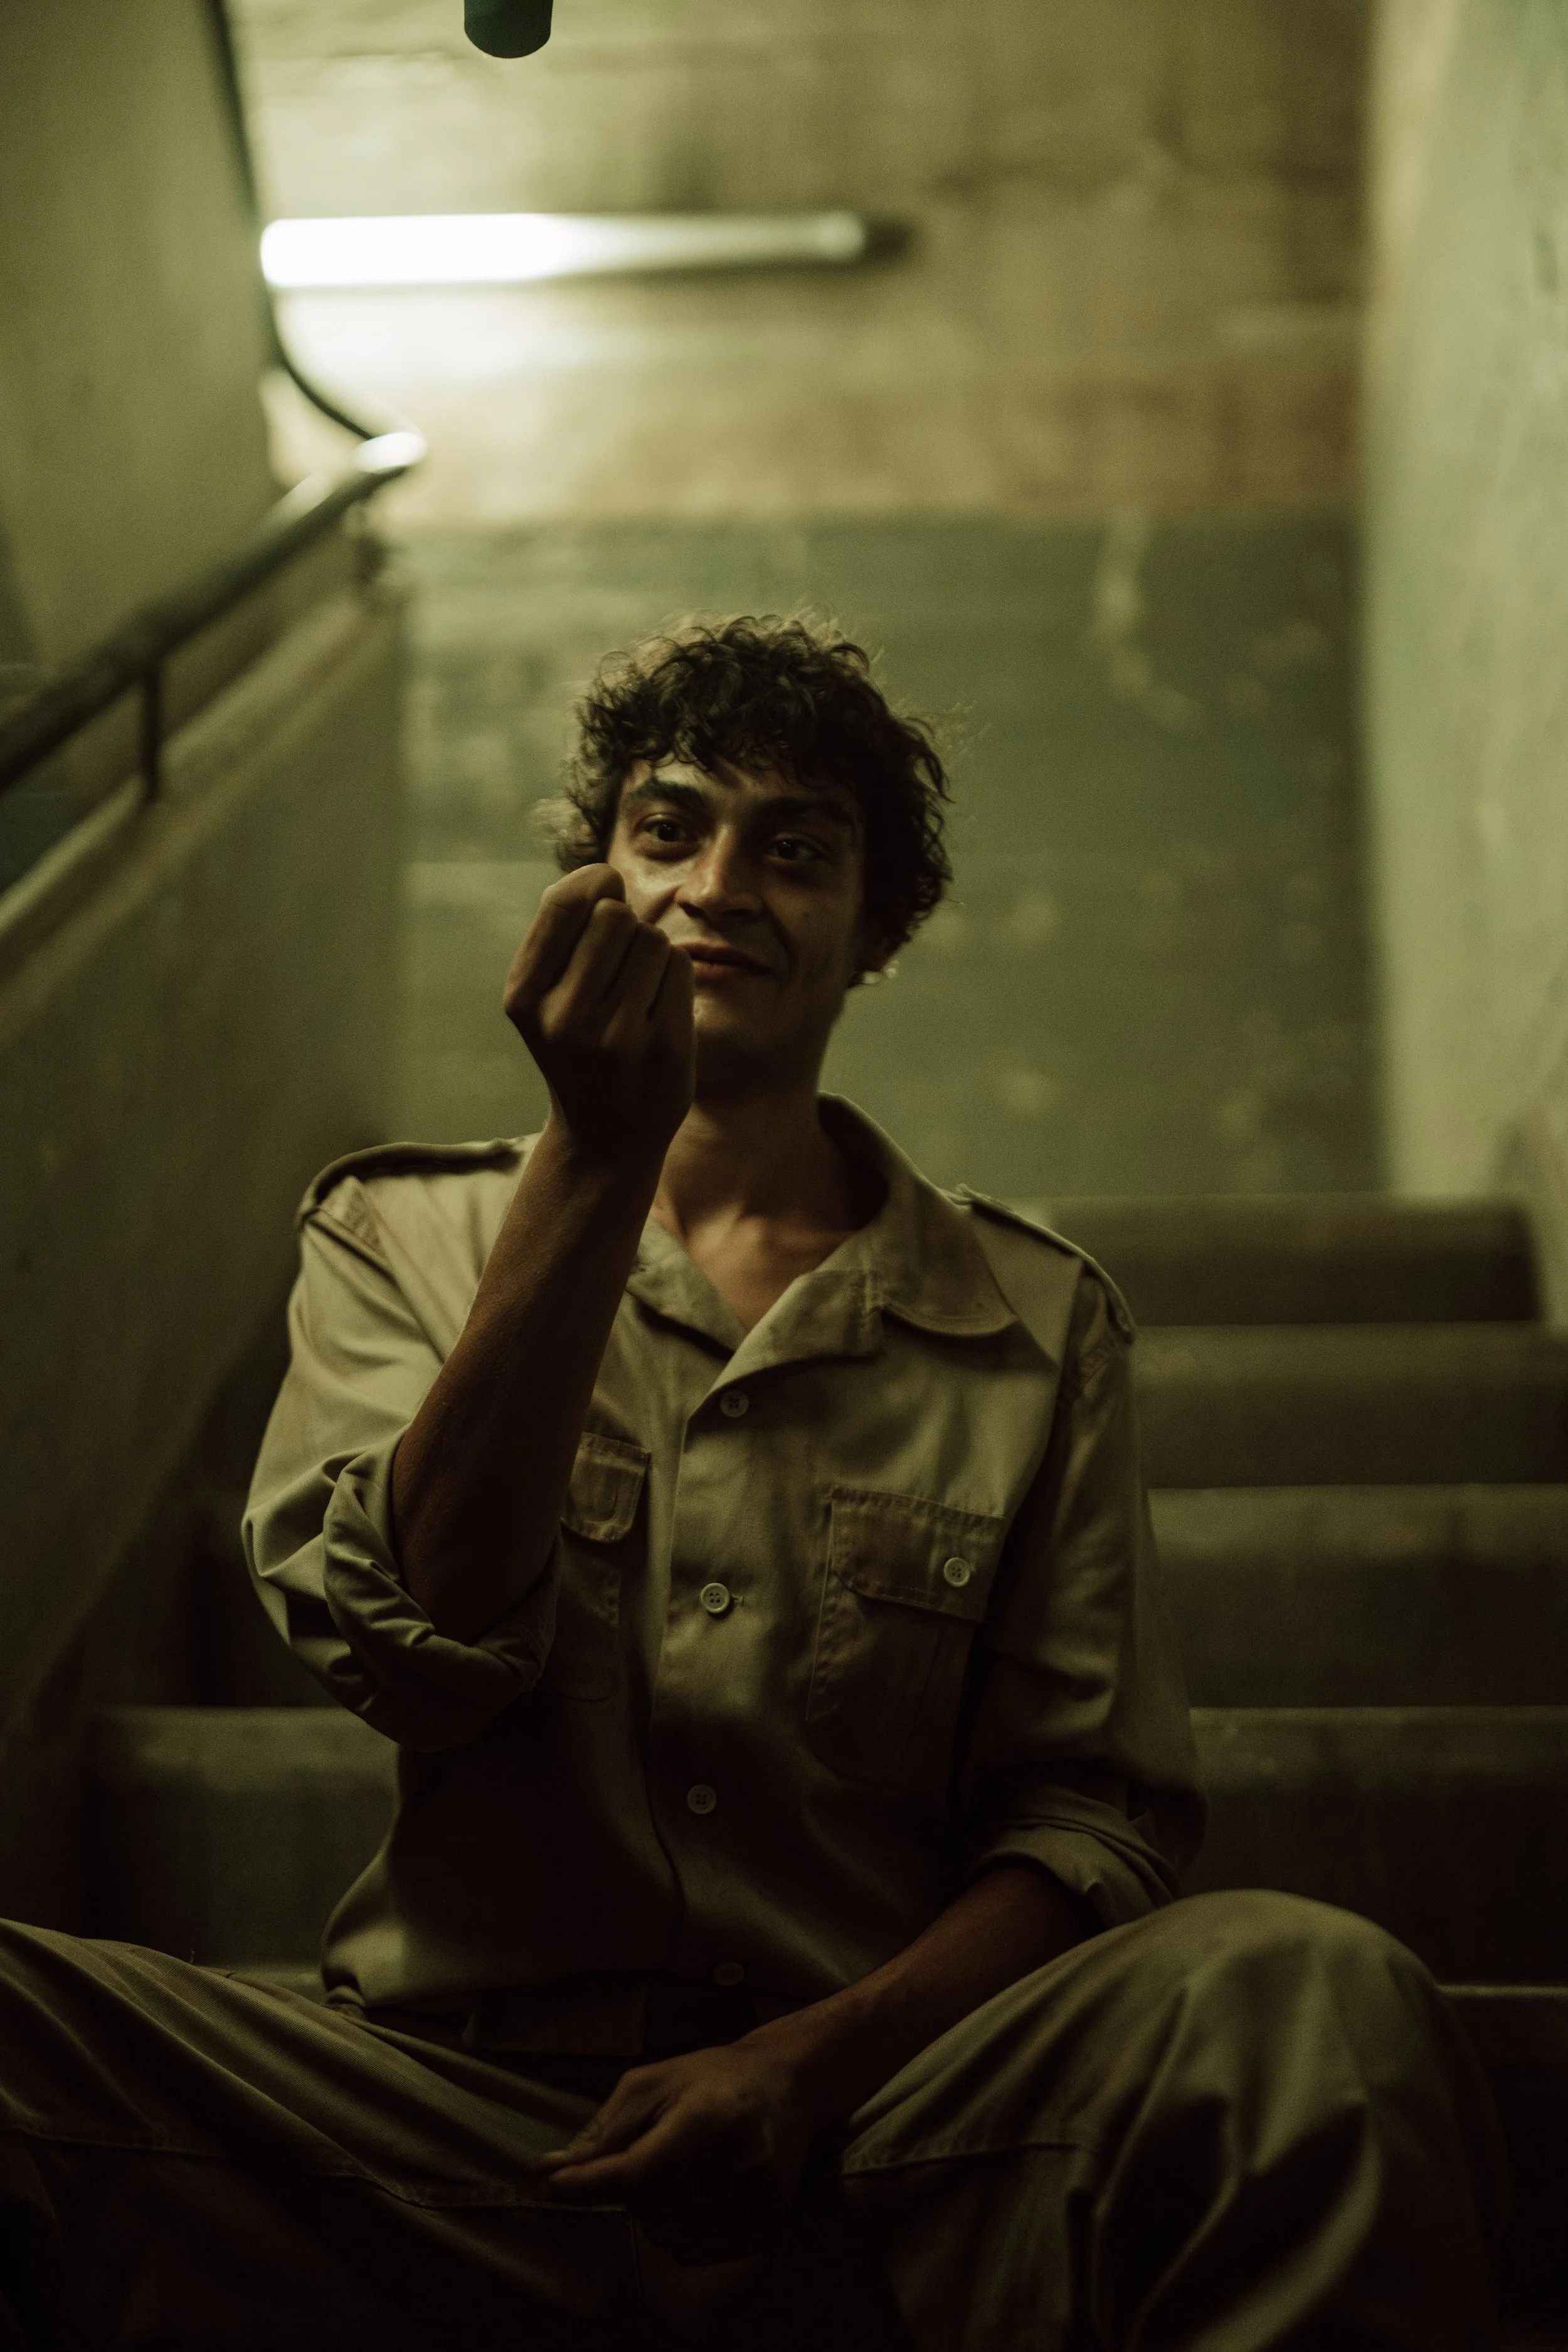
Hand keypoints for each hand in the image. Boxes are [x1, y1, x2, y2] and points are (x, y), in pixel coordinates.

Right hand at [503, 865, 694, 1163]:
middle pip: (615, 916)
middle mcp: (563, 1016)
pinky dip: (675, 979)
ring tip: (638, 994)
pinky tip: (659, 1013)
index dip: (594, 882)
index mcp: (524, 995)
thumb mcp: (545, 997)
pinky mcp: (663, 1047)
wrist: (605, 1137)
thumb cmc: (579, 1050)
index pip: (564, 903)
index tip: (606, 890)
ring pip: (653, 939)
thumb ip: (563, 935)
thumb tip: (606, 876)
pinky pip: (680, 969)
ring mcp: (615, 1035)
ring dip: (653, 954)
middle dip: (625, 926)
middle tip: (619, 965)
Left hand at [532, 2040, 816, 2263]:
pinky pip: (691, 2247)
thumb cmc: (710, 2078)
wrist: (787, 2088)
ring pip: (665, 2231)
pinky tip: (696, 2190)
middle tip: (647, 2149)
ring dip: (653, 2207)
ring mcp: (757, 2200)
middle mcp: (739, 2163)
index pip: (636, 2169)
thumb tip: (549, 2171)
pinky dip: (677, 2225)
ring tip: (679, 2165)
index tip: (548, 2182)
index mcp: (709, 2117)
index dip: (588, 2182)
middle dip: (627, 2185)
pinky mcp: (766, 2224)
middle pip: (647, 2203)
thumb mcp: (653, 2083)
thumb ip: (606, 2130)